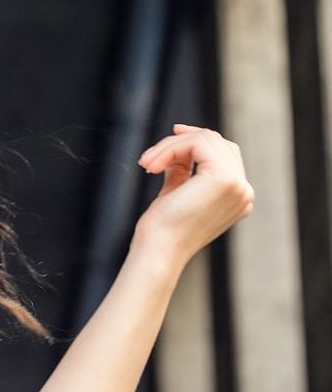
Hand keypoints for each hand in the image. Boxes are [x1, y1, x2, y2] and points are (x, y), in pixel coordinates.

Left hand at [134, 124, 254, 265]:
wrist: (158, 252)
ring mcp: (238, 184)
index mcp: (236, 197)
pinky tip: (153, 165)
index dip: (194, 143)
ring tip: (147, 164)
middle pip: (217, 142)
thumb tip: (179, 145)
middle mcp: (243, 191)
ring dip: (169, 147)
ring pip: (206, 139)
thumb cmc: (162, 230)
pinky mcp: (223, 178)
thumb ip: (183, 169)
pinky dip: (171, 149)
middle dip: (179, 143)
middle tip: (148, 158)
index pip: (223, 154)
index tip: (166, 144)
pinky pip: (198, 143)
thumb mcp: (177, 192)